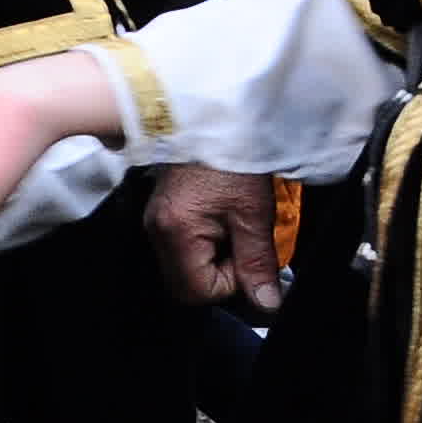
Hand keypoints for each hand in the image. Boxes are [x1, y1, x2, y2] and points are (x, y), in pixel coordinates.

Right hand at [147, 165, 288, 312]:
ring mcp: (156, 223)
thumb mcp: (254, 213)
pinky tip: (220, 222)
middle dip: (220, 276)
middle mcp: (157, 232)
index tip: (249, 255)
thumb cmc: (231, 159)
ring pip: (185, 269)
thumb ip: (258, 262)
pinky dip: (206, 246)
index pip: (200, 291)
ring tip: (233, 229)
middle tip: (241, 243)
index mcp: (177, 233)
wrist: (210, 119)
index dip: (232, 283)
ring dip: (215, 261)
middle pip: (186, 285)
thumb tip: (266, 303)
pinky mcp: (163, 216)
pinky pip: (183, 250)